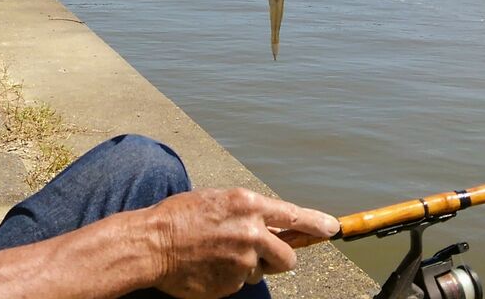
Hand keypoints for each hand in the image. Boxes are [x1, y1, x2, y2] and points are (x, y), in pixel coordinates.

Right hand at [146, 187, 339, 298]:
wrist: (152, 244)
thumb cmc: (180, 217)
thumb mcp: (218, 200)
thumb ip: (248, 212)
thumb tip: (273, 225)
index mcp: (248, 205)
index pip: (294, 215)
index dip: (317, 223)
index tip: (332, 229)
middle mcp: (251, 232)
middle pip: (288, 255)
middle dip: (280, 257)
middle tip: (261, 255)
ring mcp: (243, 261)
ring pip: (263, 270)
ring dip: (251, 267)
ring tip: (221, 255)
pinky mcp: (232, 284)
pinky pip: (241, 283)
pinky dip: (230, 277)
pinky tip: (210, 266)